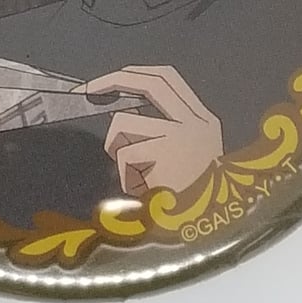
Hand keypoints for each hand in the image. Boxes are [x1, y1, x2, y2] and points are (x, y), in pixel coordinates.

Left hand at [81, 65, 222, 196]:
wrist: (212, 229)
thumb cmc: (195, 201)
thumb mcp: (192, 158)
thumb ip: (166, 130)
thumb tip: (123, 113)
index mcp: (204, 120)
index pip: (167, 77)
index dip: (134, 73)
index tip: (111, 78)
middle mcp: (196, 123)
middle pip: (149, 83)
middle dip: (112, 81)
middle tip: (89, 90)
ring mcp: (180, 138)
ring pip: (124, 124)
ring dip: (117, 148)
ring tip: (134, 174)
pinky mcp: (165, 157)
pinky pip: (125, 155)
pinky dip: (124, 174)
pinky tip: (140, 190)